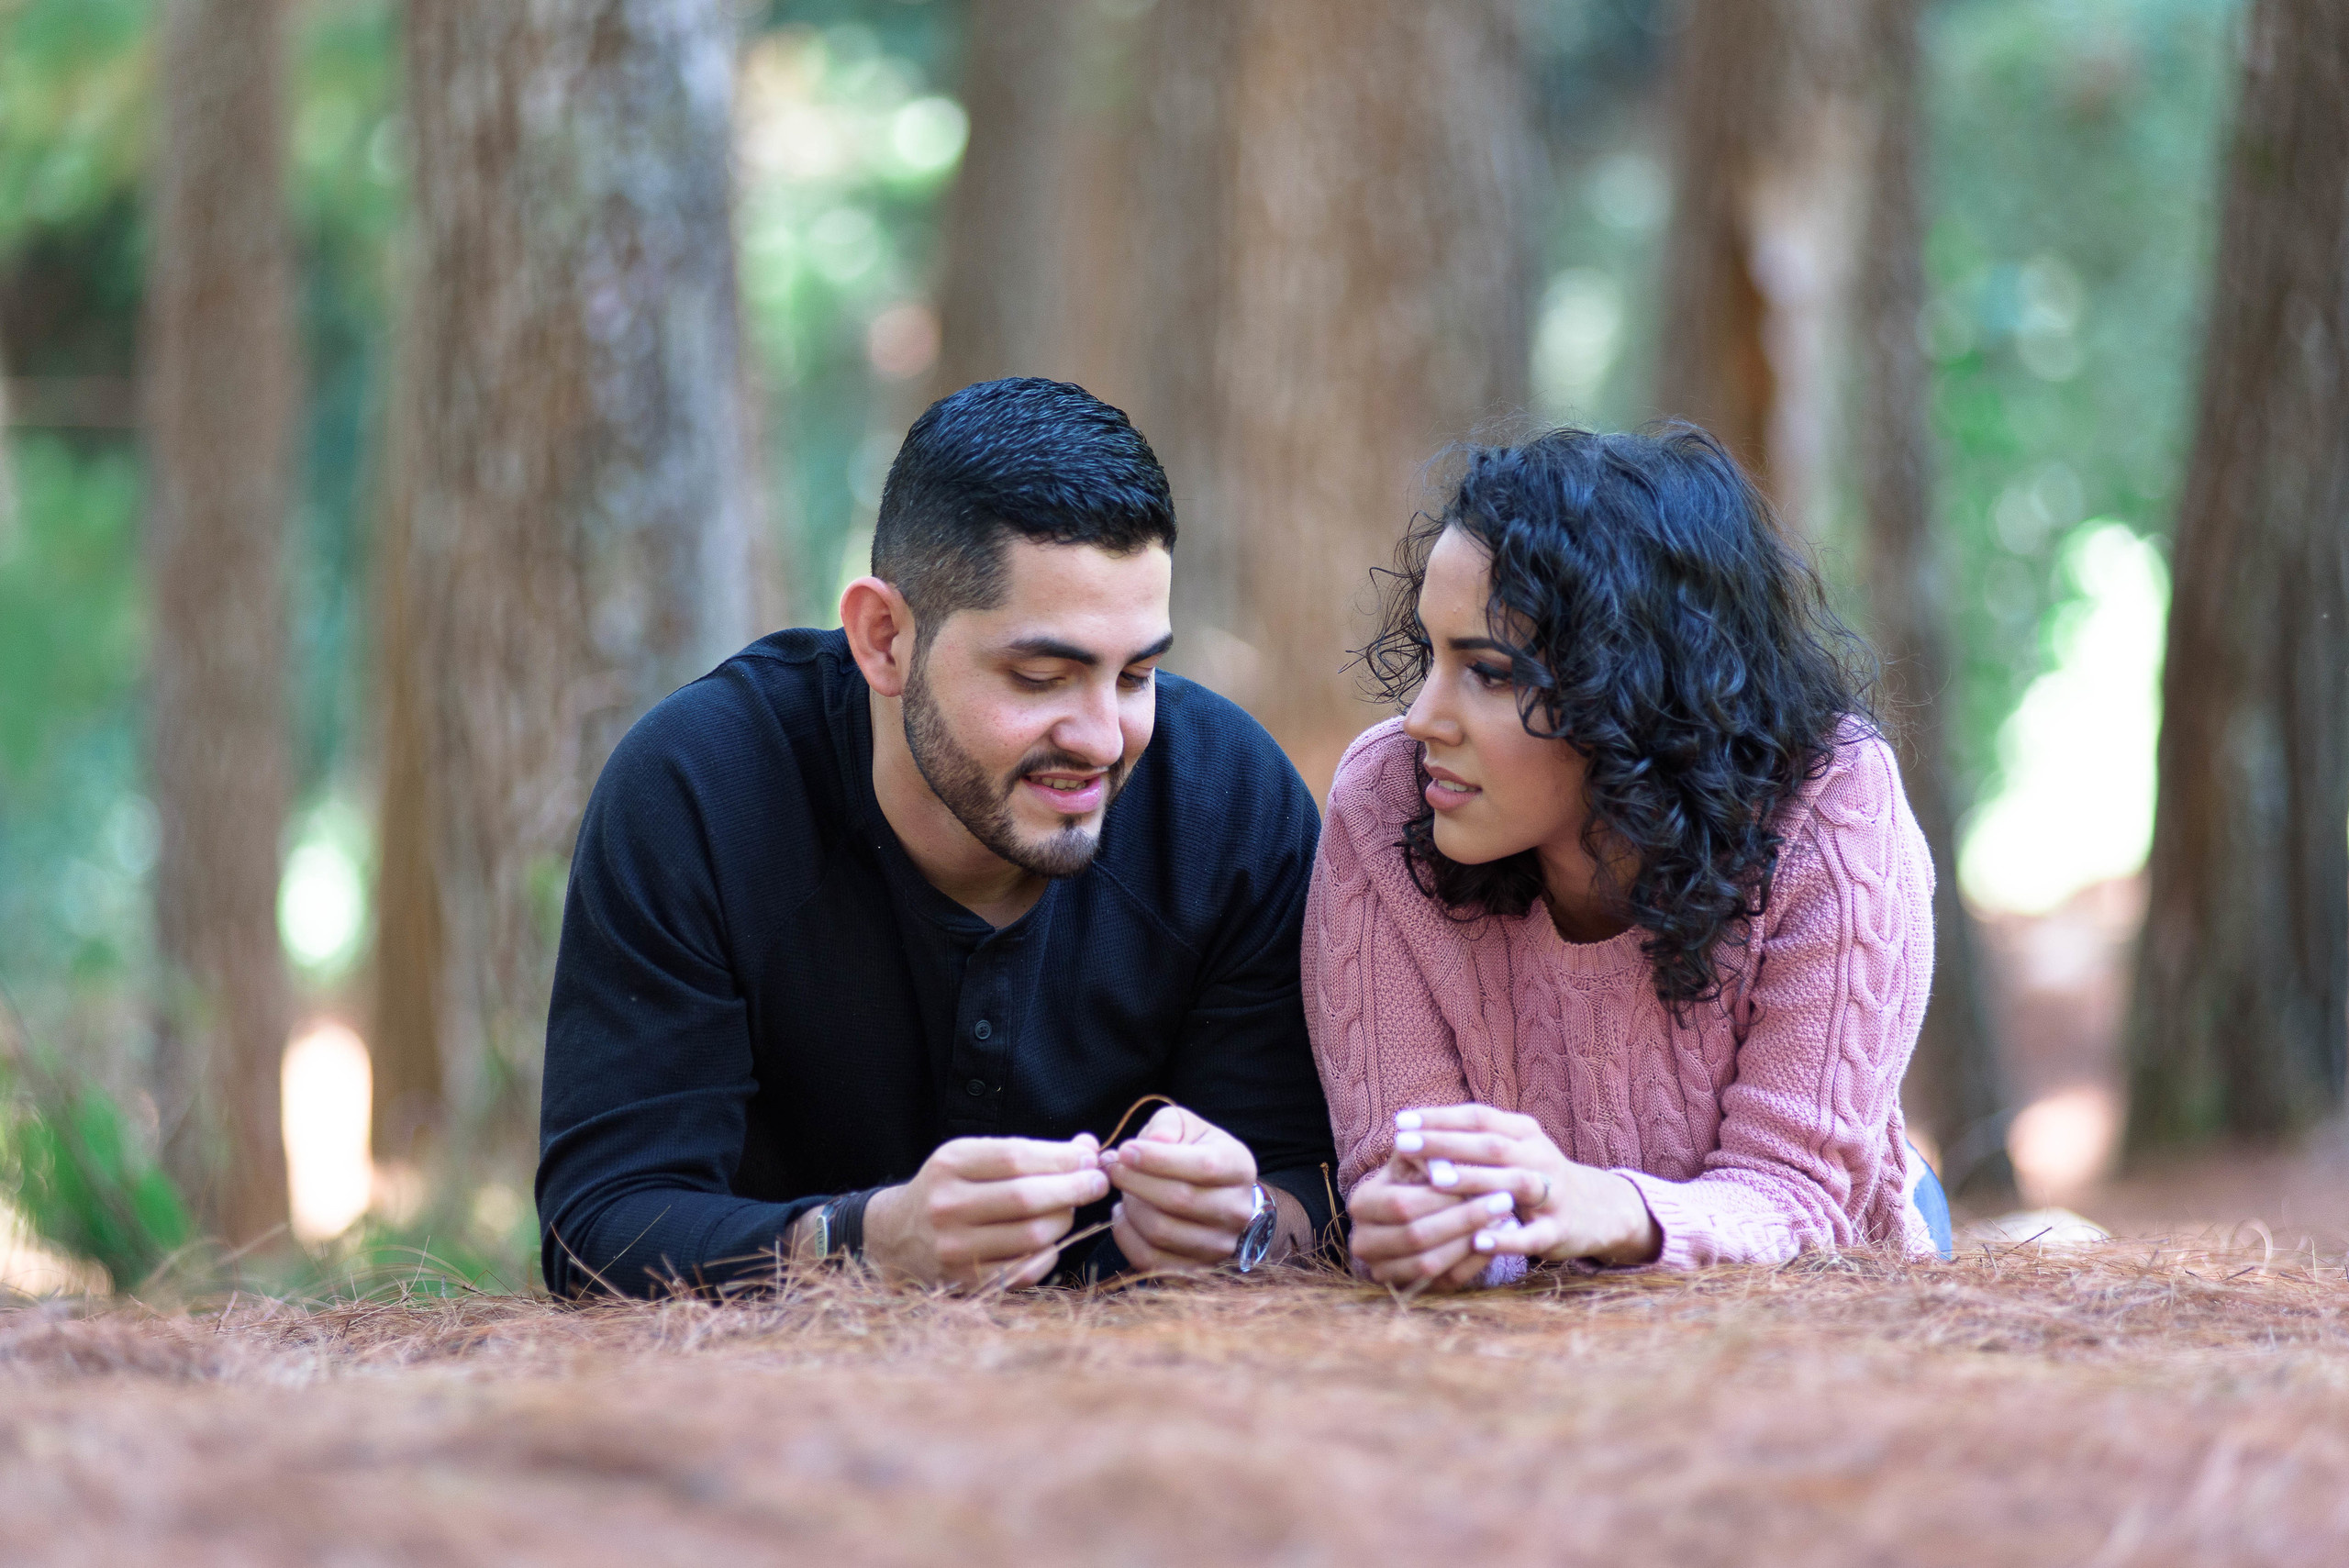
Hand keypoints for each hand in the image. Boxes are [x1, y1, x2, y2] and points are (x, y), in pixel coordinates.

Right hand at [861, 1134, 1111, 1287]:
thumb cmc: (950, 1188)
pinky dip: (1049, 1255)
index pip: (1017, 1158)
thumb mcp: (976, 1157)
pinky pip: (1025, 1271)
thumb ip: (1030, 1152)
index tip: (1090, 1158)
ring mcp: (955, 1248)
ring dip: (1064, 1221)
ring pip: (1032, 1237)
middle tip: (1098, 1183)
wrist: (898, 1235)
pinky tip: (1051, 1241)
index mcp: (951, 1164)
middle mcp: (948, 1205)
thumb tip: (1088, 1148)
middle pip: (1027, 1198)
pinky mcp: (965, 1281)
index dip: (1062, 1158)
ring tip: (1069, 1210)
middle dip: (1074, 1189)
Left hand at [1101, 1104, 1260, 1272]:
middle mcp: (1237, 1210)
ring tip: (1123, 1191)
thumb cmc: (1196, 1154)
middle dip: (1136, 1182)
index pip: (1203, 1166)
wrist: (1219, 1198)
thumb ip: (1168, 1125)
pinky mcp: (1196, 1269)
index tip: (1125, 1150)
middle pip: (1180, 1201)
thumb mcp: (1187, 1127)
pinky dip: (1126, 1236)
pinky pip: (1150, 1259)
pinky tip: (1124, 1215)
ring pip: (1162, 1232)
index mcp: (1238, 1167)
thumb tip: (1154, 1141)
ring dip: (1131, 1208)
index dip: (1158, 1159)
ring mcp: (1219, 1245)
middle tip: (1114, 1169)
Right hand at [1345, 1154, 1517, 1290]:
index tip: (1482, 1178)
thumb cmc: (1418, 1176)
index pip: (1401, 1204)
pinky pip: (1447, 1280)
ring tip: (1505, 1218)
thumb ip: (1427, 1154)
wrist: (1412, 1210)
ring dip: (1471, 1241)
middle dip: (1464, 1218)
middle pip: (1416, 1237)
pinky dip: (1476, 1261)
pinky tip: (1500, 1239)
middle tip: (1503, 1200)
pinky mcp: (1411, 1289)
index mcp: (1361, 1204)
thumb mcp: (1415, 1159)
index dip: (1442, 1195)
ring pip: (1430, 1264)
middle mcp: (1364, 1242)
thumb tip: (1446, 1157)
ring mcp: (1384, 1271)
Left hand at [1391, 1105, 1660, 1266]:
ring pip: (1513, 1183)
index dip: (1440, 1118)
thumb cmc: (1534, 1175)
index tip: (1400, 1121)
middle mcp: (1539, 1156)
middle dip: (1445, 1143)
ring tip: (1436, 1180)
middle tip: (1404, 1144)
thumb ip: (1469, 1141)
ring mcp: (1552, 1193)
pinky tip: (1476, 1239)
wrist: (1597, 1209)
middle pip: (1490, 1145)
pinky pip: (1532, 1235)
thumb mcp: (1510, 1150)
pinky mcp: (1558, 1230)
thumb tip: (1410, 1135)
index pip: (1478, 1117)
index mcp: (1523, 1132)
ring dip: (1474, 1181)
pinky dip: (1505, 1237)